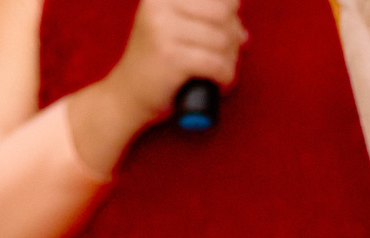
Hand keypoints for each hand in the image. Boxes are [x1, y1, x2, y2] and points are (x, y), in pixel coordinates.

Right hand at [100, 0, 245, 133]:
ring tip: (223, 72)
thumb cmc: (156, 64)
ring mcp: (163, 30)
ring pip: (223, 40)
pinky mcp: (171, 57)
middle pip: (223, 14)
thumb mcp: (174, 30)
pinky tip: (221, 84)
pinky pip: (216, 64)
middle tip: (229, 55)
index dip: (232, 13)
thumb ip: (203, 22)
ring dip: (231, 60)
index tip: (231, 31)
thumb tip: (242, 32)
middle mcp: (160, 5)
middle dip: (234, 38)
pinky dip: (226, 77)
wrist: (126, 96)